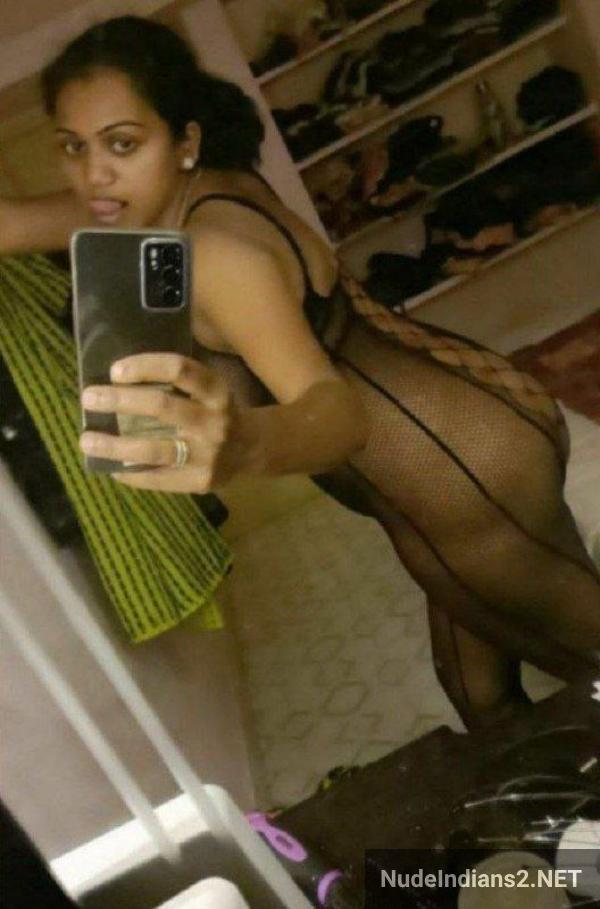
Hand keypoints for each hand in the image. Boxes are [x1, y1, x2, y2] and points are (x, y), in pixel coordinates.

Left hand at [79, 353, 239, 492]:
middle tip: (89, 398)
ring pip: (153, 450)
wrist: (253, 450)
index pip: (180, 370)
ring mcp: (207, 455)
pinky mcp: (200, 481)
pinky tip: (111, 467)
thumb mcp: (209, 390)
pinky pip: (157, 479)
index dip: (145, 366)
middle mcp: (214, 421)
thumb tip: (116, 380)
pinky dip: (129, 473)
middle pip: (162, 406)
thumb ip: (176, 384)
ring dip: (115, 446)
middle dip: (120, 400)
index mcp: (216, 391)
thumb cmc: (218, 412)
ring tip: (87, 441)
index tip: (114, 370)